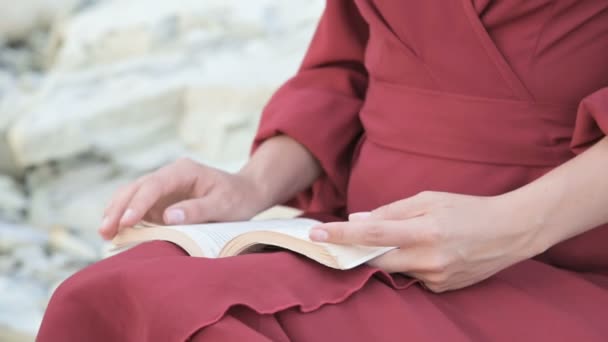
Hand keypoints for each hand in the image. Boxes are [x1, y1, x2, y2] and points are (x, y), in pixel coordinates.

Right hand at [99, 158, 268, 239]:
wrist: (245, 193)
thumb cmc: (237, 198)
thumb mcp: (224, 205)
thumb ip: (198, 210)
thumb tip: (168, 217)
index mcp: (184, 171)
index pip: (154, 184)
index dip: (138, 203)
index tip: (127, 221)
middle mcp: (169, 175)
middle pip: (136, 188)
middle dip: (119, 208)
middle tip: (105, 230)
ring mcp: (163, 188)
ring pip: (131, 195)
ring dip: (116, 212)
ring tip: (104, 233)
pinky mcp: (161, 201)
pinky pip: (138, 208)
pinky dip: (125, 218)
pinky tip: (114, 232)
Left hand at [310, 191, 542, 291]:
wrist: (510, 232)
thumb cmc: (467, 208)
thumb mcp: (429, 199)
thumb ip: (391, 211)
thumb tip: (358, 221)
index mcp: (426, 230)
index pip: (372, 235)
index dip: (341, 235)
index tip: (315, 234)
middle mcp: (430, 258)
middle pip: (376, 260)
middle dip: (356, 252)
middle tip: (343, 241)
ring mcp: (437, 278)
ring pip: (394, 269)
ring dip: (388, 255)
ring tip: (411, 238)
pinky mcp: (443, 289)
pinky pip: (412, 277)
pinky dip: (410, 264)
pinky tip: (429, 252)